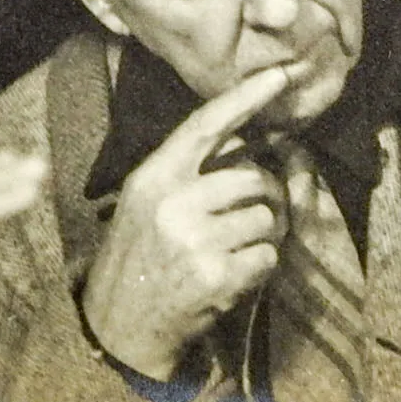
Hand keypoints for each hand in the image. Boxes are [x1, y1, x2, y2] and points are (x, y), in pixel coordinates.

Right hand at [81, 67, 290, 380]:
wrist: (120, 325)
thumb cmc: (139, 255)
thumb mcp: (147, 201)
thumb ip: (189, 171)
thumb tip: (248, 141)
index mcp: (153, 176)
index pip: (204, 126)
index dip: (245, 98)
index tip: (280, 76)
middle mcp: (173, 202)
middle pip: (252, 178)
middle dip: (265, 197)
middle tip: (252, 216)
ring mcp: (195, 240)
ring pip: (266, 218)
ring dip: (262, 236)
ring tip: (232, 251)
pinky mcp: (216, 276)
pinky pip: (268, 256)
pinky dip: (260, 267)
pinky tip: (233, 276)